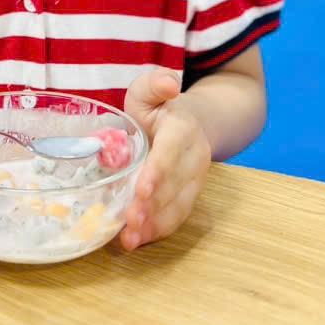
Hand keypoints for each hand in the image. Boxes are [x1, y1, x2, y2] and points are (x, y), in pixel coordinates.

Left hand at [120, 70, 210, 249]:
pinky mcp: (189, 196)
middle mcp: (194, 157)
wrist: (194, 123)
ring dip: (154, 224)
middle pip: (174, 184)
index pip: (170, 151)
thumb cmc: (160, 108)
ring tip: (131, 239)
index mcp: (183, 128)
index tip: (142, 189)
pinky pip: (176, 216)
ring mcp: (194, 180)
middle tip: (129, 222)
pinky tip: (137, 241)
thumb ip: (155, 84)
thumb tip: (169, 83)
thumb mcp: (151, 89)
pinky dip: (158, 230)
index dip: (158, 171)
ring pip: (178, 205)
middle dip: (152, 206)